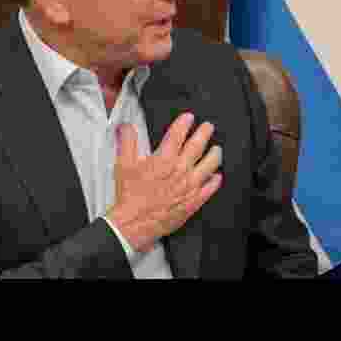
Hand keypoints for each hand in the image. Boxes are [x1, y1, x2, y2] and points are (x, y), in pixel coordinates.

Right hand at [105, 112, 222, 252]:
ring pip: (210, 164)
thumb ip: (127, 143)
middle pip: (198, 145)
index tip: (189, 117)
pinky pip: (211, 187)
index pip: (178, 134)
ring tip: (217, 148)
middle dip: (204, 132)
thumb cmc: (130, 196)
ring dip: (215, 154)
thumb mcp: (123, 165)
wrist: (134, 223)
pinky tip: (217, 176)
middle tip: (208, 126)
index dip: (184, 123)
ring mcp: (190, 185)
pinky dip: (215, 180)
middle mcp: (180, 170)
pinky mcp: (194, 200)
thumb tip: (126, 127)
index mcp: (164, 159)